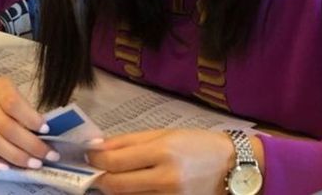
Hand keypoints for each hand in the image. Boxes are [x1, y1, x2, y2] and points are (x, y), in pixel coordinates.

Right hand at [0, 63, 53, 169]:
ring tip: (33, 164)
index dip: (30, 118)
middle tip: (47, 155)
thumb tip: (42, 132)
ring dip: (15, 156)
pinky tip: (6, 168)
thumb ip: (22, 107)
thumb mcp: (8, 90)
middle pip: (6, 127)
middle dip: (30, 144)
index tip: (46, 130)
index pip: (12, 103)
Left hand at [89, 129, 238, 193]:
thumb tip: (95, 147)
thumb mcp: (162, 134)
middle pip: (116, 186)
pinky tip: (134, 186)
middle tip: (95, 169)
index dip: (94, 160)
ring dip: (115, 188)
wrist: (232, 167)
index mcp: (162, 152)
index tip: (88, 155)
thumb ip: (127, 141)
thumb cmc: (196, 145)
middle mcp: (166, 179)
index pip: (114, 162)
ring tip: (115, 176)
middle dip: (100, 177)